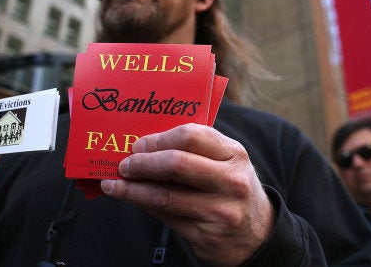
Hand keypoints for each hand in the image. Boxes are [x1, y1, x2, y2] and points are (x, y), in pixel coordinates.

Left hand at [100, 123, 273, 266]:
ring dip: (133, 188)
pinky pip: (166, 216)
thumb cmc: (231, 190)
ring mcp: (220, 210)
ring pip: (165, 195)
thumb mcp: (224, 164)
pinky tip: (130, 198)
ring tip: (114, 184)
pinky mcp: (206, 235)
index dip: (158, 139)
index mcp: (234, 154)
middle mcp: (231, 181)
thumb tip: (143, 148)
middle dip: (143, 163)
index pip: (191, 135)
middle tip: (124, 164)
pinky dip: (143, 205)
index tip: (137, 144)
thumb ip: (193, 152)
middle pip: (176, 163)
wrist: (257, 235)